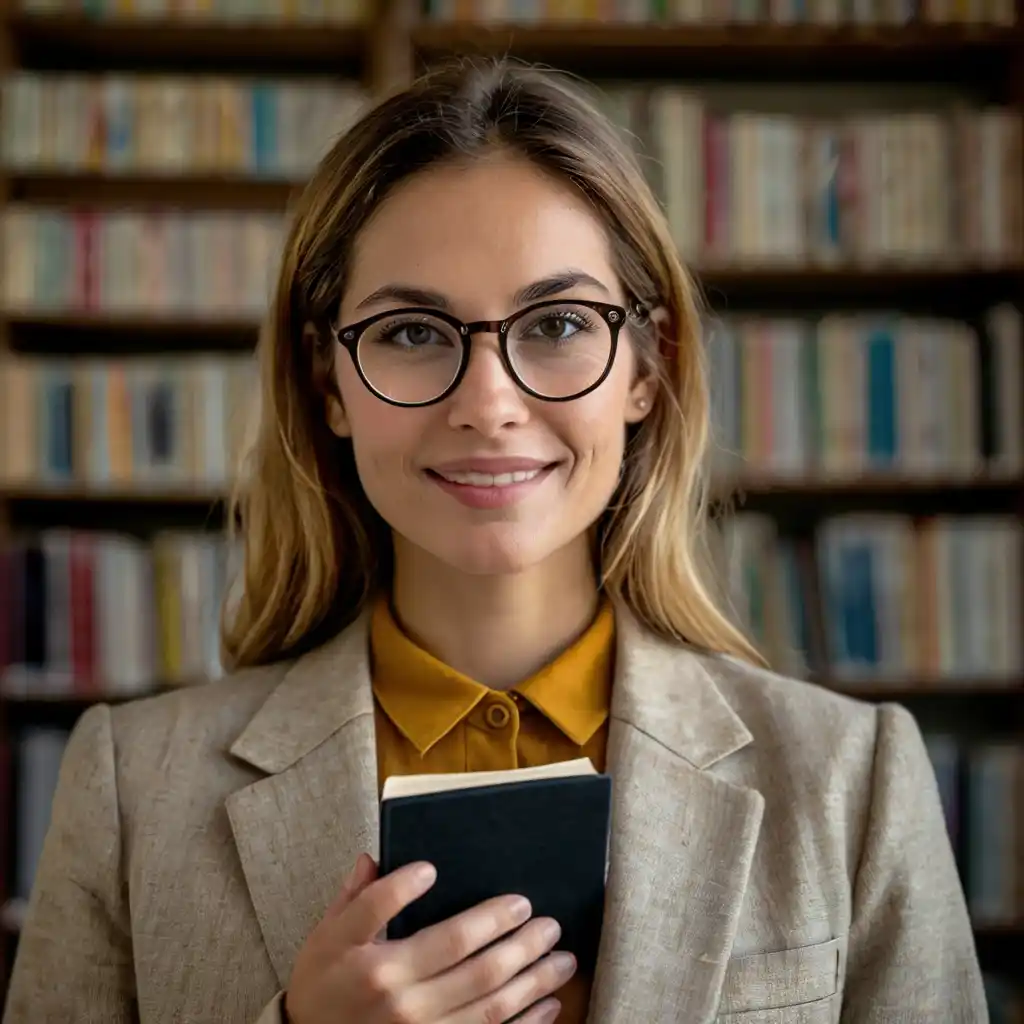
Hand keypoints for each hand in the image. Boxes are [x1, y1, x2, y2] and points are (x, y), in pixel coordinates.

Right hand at [285, 853, 573, 1023]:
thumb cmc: (322, 987)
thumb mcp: (326, 939)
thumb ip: (356, 899)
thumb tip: (374, 856)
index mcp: (372, 962)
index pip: (390, 909)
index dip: (409, 884)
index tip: (433, 868)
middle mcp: (398, 998)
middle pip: (464, 954)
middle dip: (511, 932)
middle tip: (542, 916)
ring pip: (489, 999)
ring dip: (532, 975)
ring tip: (560, 955)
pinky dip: (526, 1022)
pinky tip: (549, 1002)